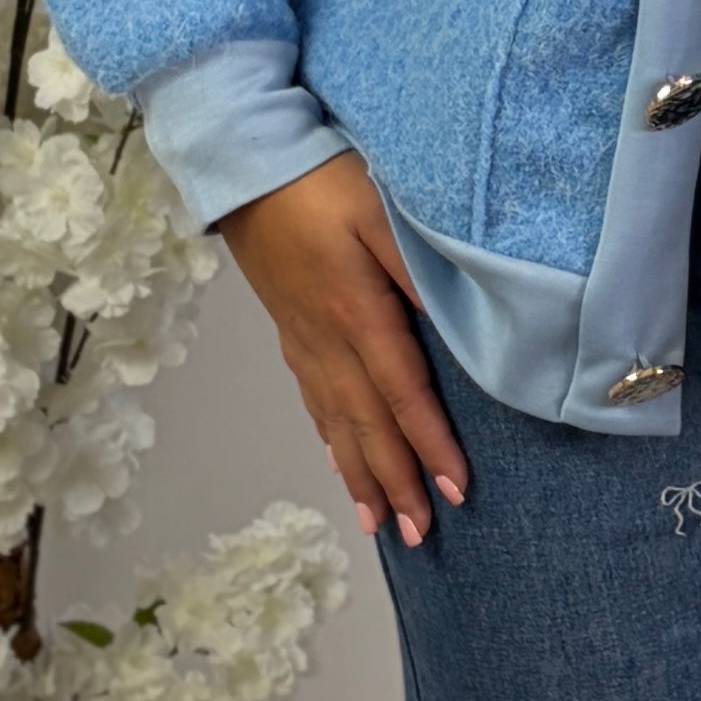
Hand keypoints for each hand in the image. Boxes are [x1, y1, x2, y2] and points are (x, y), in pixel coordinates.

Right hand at [219, 152, 466, 541]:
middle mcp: (328, 340)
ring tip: (379, 523)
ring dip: (361, 475)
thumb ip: (415, 268)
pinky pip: (314, 400)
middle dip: (396, 482)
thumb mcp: (379, 210)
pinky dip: (330, 439)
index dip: (430, 445)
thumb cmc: (321, 179)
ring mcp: (304, 339)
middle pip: (368, 424)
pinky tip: (340, 462)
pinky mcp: (291, 330)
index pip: (402, 394)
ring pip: (337, 422)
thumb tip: (453, 325)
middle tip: (419, 535)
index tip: (456, 490)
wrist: (245, 166)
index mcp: (356, 312)